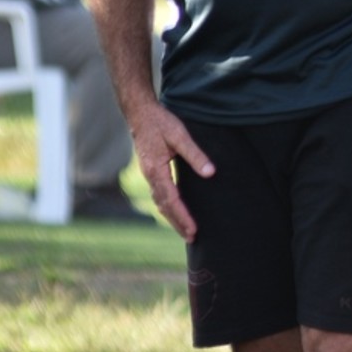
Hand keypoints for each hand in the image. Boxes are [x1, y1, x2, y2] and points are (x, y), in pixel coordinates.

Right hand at [127, 101, 212, 240]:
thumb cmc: (161, 123)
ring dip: (172, 217)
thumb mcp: (180, 135)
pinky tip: (176, 209)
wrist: (140, 113)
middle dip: (178, 222)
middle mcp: (150, 176)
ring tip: (186, 230)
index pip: (171, 200)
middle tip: (192, 237)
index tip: (193, 229)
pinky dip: (168, 206)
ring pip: (160, 202)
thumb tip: (211, 173)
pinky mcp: (152, 171)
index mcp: (156, 170)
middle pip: (164, 206)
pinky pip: (160, 194)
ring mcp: (149, 174)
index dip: (183, 216)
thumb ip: (195, 155)